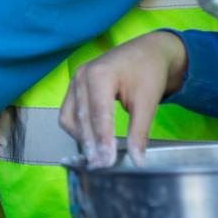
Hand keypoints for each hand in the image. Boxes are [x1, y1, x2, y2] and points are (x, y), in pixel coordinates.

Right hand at [59, 31, 188, 167]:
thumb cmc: (148, 71)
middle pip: (80, 118)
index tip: (108, 162)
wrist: (147, 51)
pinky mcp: (75, 87)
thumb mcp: (148, 101)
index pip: (97, 114)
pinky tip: (93, 141)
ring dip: (81, 138)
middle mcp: (81, 76)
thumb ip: (139, 131)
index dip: (101, 140)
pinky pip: (69, 113)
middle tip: (102, 165)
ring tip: (97, 157)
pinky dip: (78, 129)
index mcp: (100, 75)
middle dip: (90, 144)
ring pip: (69, 118)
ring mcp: (75, 81)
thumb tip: (136, 159)